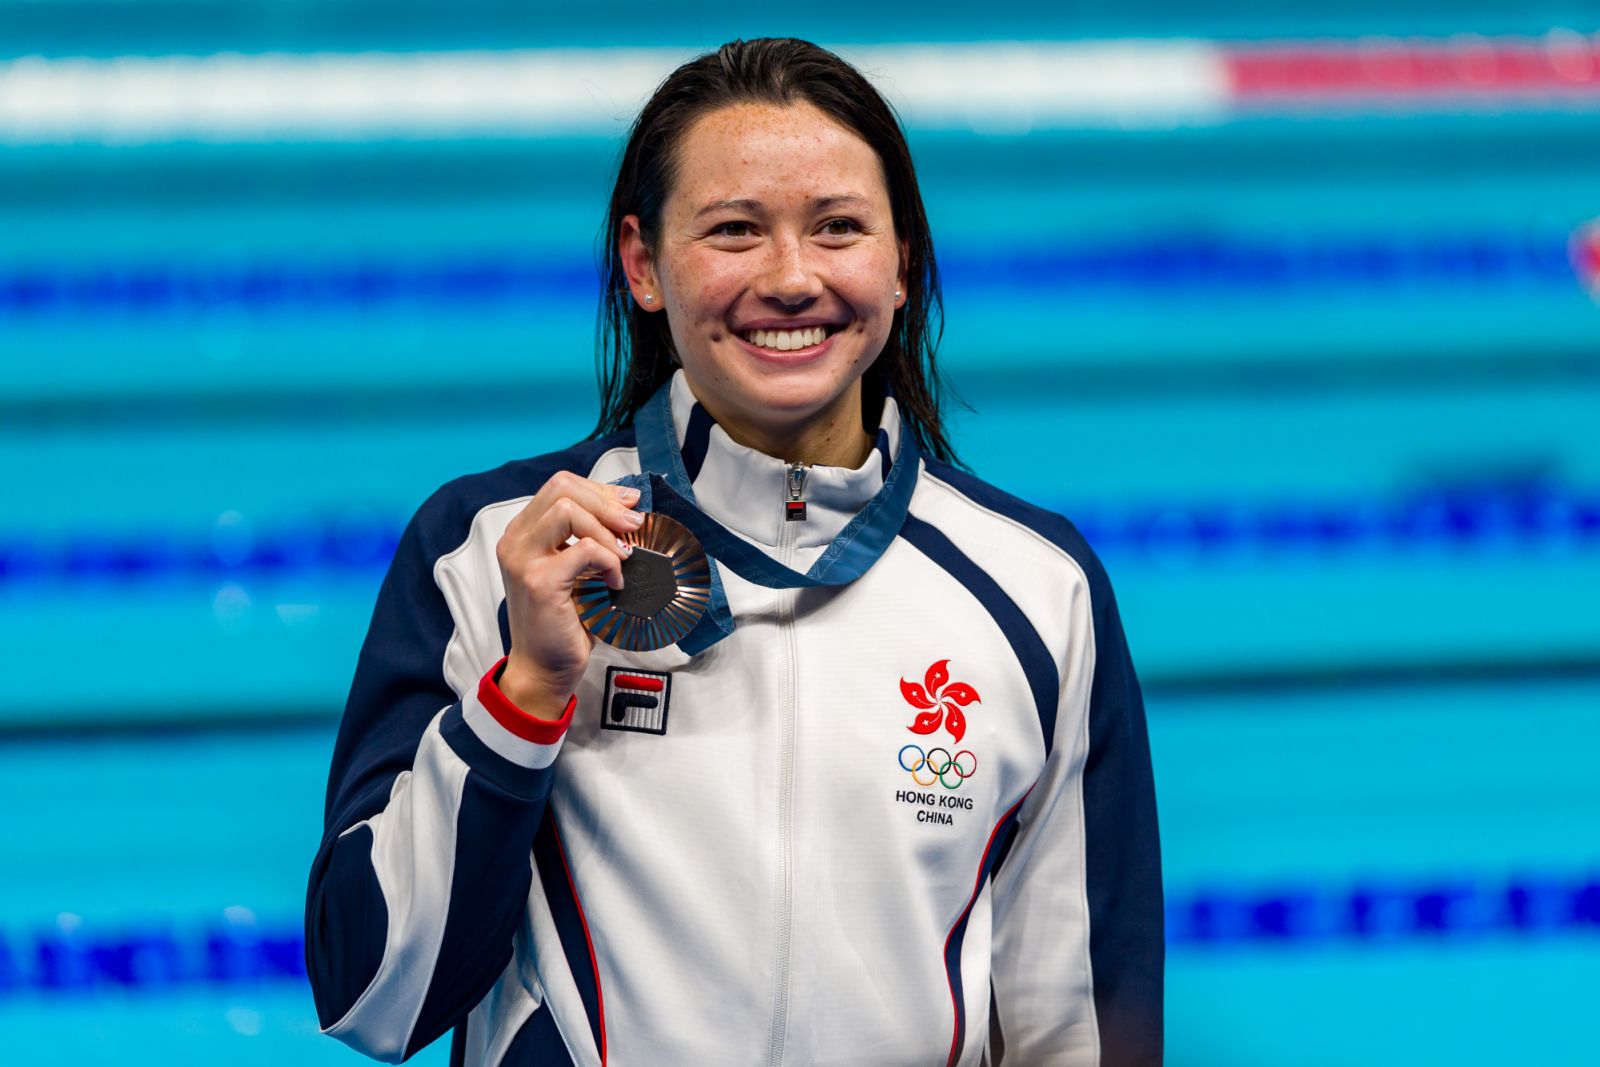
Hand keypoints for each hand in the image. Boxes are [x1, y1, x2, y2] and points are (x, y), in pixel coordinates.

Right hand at [495, 472, 643, 717]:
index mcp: (522, 533)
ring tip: (624, 556)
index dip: (599, 490)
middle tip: (634, 524)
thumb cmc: (563, 622)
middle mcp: (516, 541)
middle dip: (606, 502)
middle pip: (562, 488)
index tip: (629, 504)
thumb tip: (628, 509)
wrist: (543, 668)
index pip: (560, 486)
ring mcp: (522, 559)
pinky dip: (608, 561)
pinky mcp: (539, 581)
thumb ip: (587, 537)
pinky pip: (585, 549)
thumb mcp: (576, 569)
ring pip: (568, 509)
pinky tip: (615, 583)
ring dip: (606, 531)